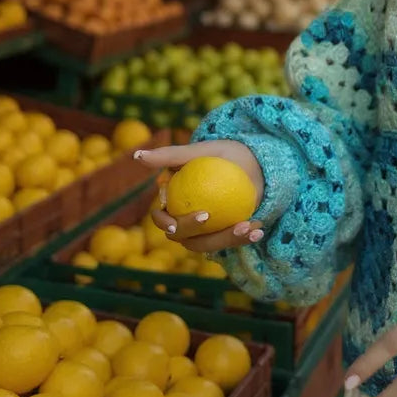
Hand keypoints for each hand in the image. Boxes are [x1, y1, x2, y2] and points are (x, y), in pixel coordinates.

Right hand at [135, 140, 265, 253]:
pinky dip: (245, 237)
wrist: (250, 160)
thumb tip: (137, 155)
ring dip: (230, 240)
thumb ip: (169, 155)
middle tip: (233, 224)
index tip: (200, 215)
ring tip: (248, 227)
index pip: (162, 220)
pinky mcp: (223, 235)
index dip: (171, 223)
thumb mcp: (200, 151)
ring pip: (210, 245)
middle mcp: (184, 223)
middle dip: (208, 237)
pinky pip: (231, 241)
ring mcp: (204, 232)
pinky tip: (258, 228)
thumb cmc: (220, 154)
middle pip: (186, 239)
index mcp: (171, 205)